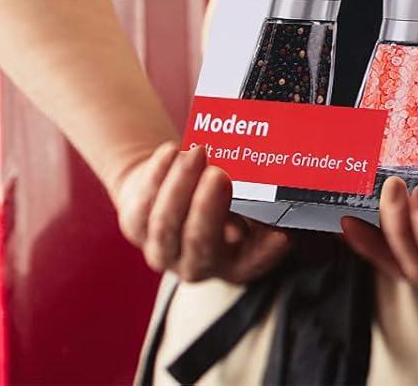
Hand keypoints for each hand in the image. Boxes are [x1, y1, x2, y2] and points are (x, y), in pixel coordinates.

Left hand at [109, 142, 290, 284]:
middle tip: (220, 175)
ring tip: (197, 152)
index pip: (251, 264)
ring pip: (165, 226)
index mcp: (233, 262)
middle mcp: (197, 263)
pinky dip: (157, 176)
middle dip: (208, 209)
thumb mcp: (245, 200)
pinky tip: (171, 151)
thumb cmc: (221, 192)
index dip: (265, 253)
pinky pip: (143, 206)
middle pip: (200, 244)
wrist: (171, 186)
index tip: (280, 232)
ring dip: (181, 185)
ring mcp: (163, 250)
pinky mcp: (137, 229)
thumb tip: (276, 187)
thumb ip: (257, 199)